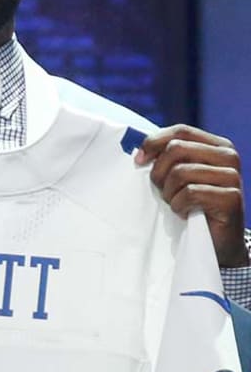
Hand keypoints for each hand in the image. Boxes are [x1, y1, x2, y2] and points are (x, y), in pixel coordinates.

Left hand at [136, 124, 246, 267]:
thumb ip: (167, 158)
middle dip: (159, 171)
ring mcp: (232, 177)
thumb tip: (139, 153)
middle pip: (176, 149)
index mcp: (217, 145)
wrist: (215, 240)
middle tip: (162, 190)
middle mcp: (229, 156)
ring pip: (180, 172)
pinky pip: (190, 193)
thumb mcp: (179, 175)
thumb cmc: (193, 204)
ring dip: (169, 193)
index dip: (154, 142)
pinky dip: (179, 206)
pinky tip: (185, 213)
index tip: (138, 161)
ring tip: (177, 203)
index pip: (180, 131)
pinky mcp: (231, 198)